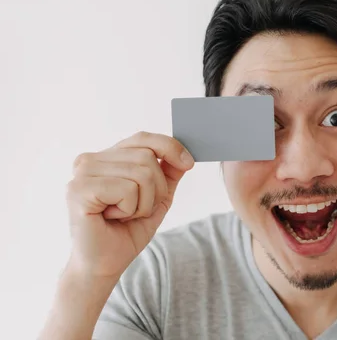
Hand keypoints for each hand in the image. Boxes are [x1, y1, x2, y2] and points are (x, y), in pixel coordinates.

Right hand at [65, 131, 194, 277]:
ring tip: (123, 215)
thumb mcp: (157, 198)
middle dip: (156, 189)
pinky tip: (112, 218)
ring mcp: (82, 173)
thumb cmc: (125, 231)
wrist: (104, 265)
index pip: (143, 138)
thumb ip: (168, 174)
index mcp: (106, 157)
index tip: (189, 164)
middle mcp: (89, 160)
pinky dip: (131, 209)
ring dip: (144, 203)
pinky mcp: (79, 190)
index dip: (170, 147)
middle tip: (137, 209)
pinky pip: (128, 189)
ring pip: (142, 173)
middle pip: (147, 157)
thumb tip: (183, 156)